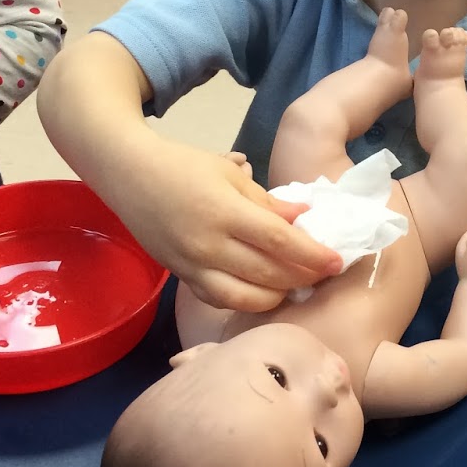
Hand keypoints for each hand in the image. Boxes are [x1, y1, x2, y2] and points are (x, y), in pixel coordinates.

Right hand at [115, 136, 342, 312]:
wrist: (128, 175)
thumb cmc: (182, 166)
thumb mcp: (228, 172)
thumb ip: (267, 201)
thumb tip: (304, 216)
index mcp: (225, 212)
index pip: (280, 243)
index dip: (313, 255)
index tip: (337, 260)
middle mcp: (209, 246)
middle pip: (267, 274)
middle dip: (302, 278)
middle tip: (324, 274)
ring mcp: (192, 266)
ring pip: (244, 298)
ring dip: (276, 296)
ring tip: (295, 285)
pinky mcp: (181, 277)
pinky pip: (219, 299)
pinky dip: (246, 301)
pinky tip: (263, 291)